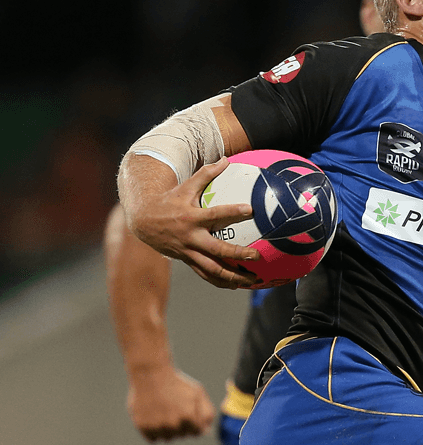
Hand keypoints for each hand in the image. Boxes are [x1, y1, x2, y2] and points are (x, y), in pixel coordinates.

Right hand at [127, 367, 215, 442]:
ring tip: (164, 413)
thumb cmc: (177, 384)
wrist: (150, 375)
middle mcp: (173, 424)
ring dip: (168, 430)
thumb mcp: (197, 393)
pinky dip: (154, 432)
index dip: (193, 422)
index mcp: (189, 417)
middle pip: (182, 435)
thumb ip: (206, 412)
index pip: (196, 432)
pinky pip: (153, 439)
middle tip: (174, 409)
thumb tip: (206, 431)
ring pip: (167, 438)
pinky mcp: (143, 428)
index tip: (187, 412)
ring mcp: (157, 427)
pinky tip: (155, 418)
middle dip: (181, 425)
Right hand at [129, 158, 260, 288]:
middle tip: (257, 256)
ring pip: (212, 269)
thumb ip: (206, 173)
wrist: (144, 221)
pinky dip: (221, 281)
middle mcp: (190, 238)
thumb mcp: (186, 186)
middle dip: (238, 254)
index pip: (216, 215)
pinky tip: (237, 285)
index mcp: (192, 218)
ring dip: (232, 276)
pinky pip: (206, 275)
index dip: (233, 211)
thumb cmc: (170, 200)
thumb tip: (226, 159)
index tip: (250, 209)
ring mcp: (188, 252)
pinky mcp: (187, 261)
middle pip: (217, 250)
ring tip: (252, 280)